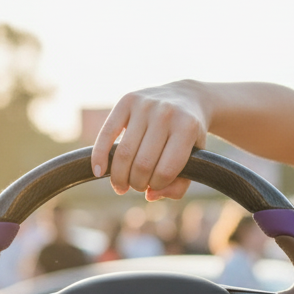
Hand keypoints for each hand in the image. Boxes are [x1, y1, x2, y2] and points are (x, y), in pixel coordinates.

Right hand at [91, 82, 209, 201]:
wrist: (186, 97)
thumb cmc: (189, 136)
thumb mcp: (195, 159)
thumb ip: (179, 185)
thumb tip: (150, 196)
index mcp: (187, 128)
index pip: (165, 171)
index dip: (157, 186)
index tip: (154, 187)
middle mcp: (166, 113)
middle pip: (142, 164)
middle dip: (137, 184)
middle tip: (137, 187)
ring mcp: (145, 105)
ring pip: (124, 153)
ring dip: (120, 177)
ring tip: (122, 186)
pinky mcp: (127, 100)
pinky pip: (107, 133)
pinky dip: (100, 155)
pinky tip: (98, 172)